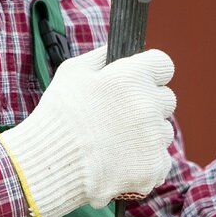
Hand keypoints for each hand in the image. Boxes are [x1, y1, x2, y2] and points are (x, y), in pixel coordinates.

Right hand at [0, 46, 175, 216]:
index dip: (150, 72)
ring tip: (114, 143)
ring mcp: (154, 137)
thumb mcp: (72, 72)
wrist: (48, 166)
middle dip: (148, 104)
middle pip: (166, 98)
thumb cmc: (58, 116)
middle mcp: (149, 105)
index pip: (163, 65)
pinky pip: (160, 159)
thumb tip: (116, 50)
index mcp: (132, 78)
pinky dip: (144, 162)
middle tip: (120, 117)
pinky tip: (119, 163)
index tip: (139, 82)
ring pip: (164, 130)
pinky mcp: (154, 166)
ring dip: (147, 134)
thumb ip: (101, 56)